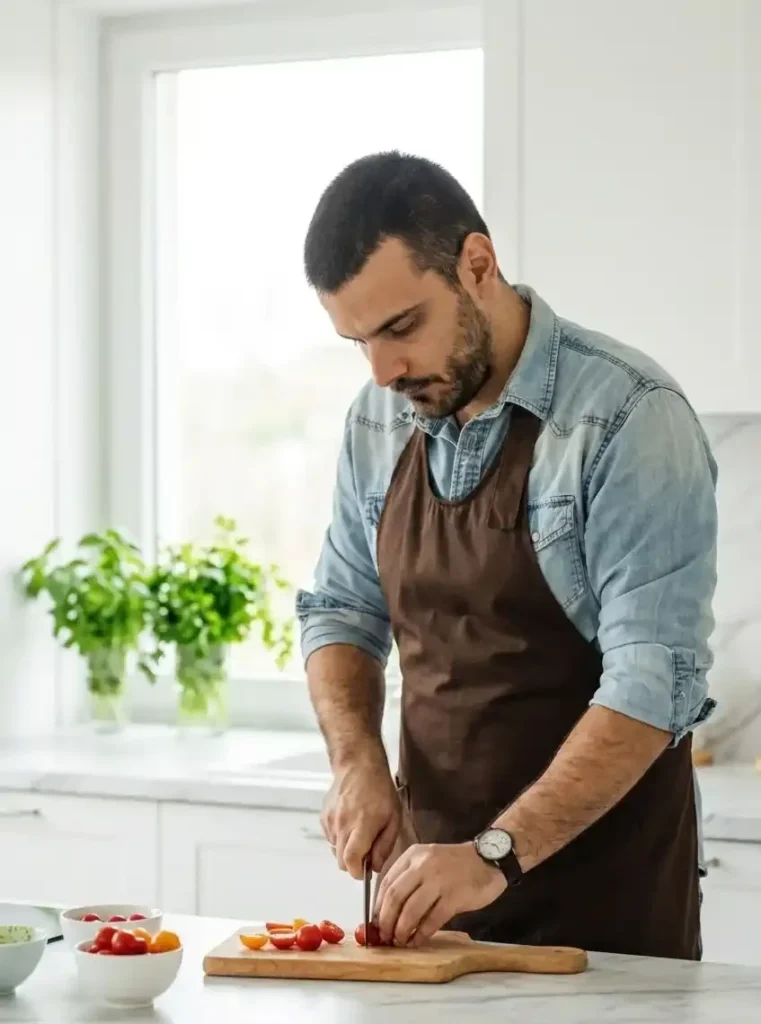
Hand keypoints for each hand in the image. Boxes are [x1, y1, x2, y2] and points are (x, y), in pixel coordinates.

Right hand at [321, 754, 400, 879]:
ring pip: (335, 850)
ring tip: (359, 833)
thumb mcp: (393, 818)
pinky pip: (330, 837)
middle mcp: (342, 825)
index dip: (358, 873)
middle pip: (341, 861)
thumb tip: (375, 867)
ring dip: (346, 849)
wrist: (359, 766)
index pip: (351, 861)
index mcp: (362, 826)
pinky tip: (350, 824)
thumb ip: (384, 846)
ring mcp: (330, 821)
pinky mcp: (324, 816)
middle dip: (353, 863)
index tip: (366, 871)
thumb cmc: (380, 790)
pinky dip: (340, 837)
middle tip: (366, 851)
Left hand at [374, 842, 506, 946]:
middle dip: (386, 921)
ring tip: (399, 941)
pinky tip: (417, 941)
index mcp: (413, 855)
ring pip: (411, 910)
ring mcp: (439, 880)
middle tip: (384, 936)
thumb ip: (409, 879)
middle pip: (395, 897)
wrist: (488, 859)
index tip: (375, 923)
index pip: (386, 882)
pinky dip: (421, 933)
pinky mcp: (454, 896)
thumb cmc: (455, 864)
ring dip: (402, 930)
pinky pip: (432, 919)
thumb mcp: (427, 860)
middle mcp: (423, 865)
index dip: (378, 906)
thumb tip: (387, 910)